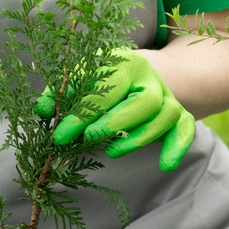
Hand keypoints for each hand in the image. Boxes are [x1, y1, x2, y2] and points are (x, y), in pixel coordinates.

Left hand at [33, 48, 195, 171]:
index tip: (60, 135)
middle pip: (146, 101)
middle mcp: (151, 79)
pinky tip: (165, 165)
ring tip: (112, 151)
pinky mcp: (179, 115)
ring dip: (140, 138)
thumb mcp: (78, 78)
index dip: (81, 114)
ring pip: (166, 116)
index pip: (106, 89)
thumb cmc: (101, 79)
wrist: (135, 74)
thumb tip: (42, 110)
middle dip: (116, 122)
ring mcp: (168, 97)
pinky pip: (186, 129)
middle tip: (89, 138)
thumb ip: (59, 94)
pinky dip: (178, 146)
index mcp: (125, 63)